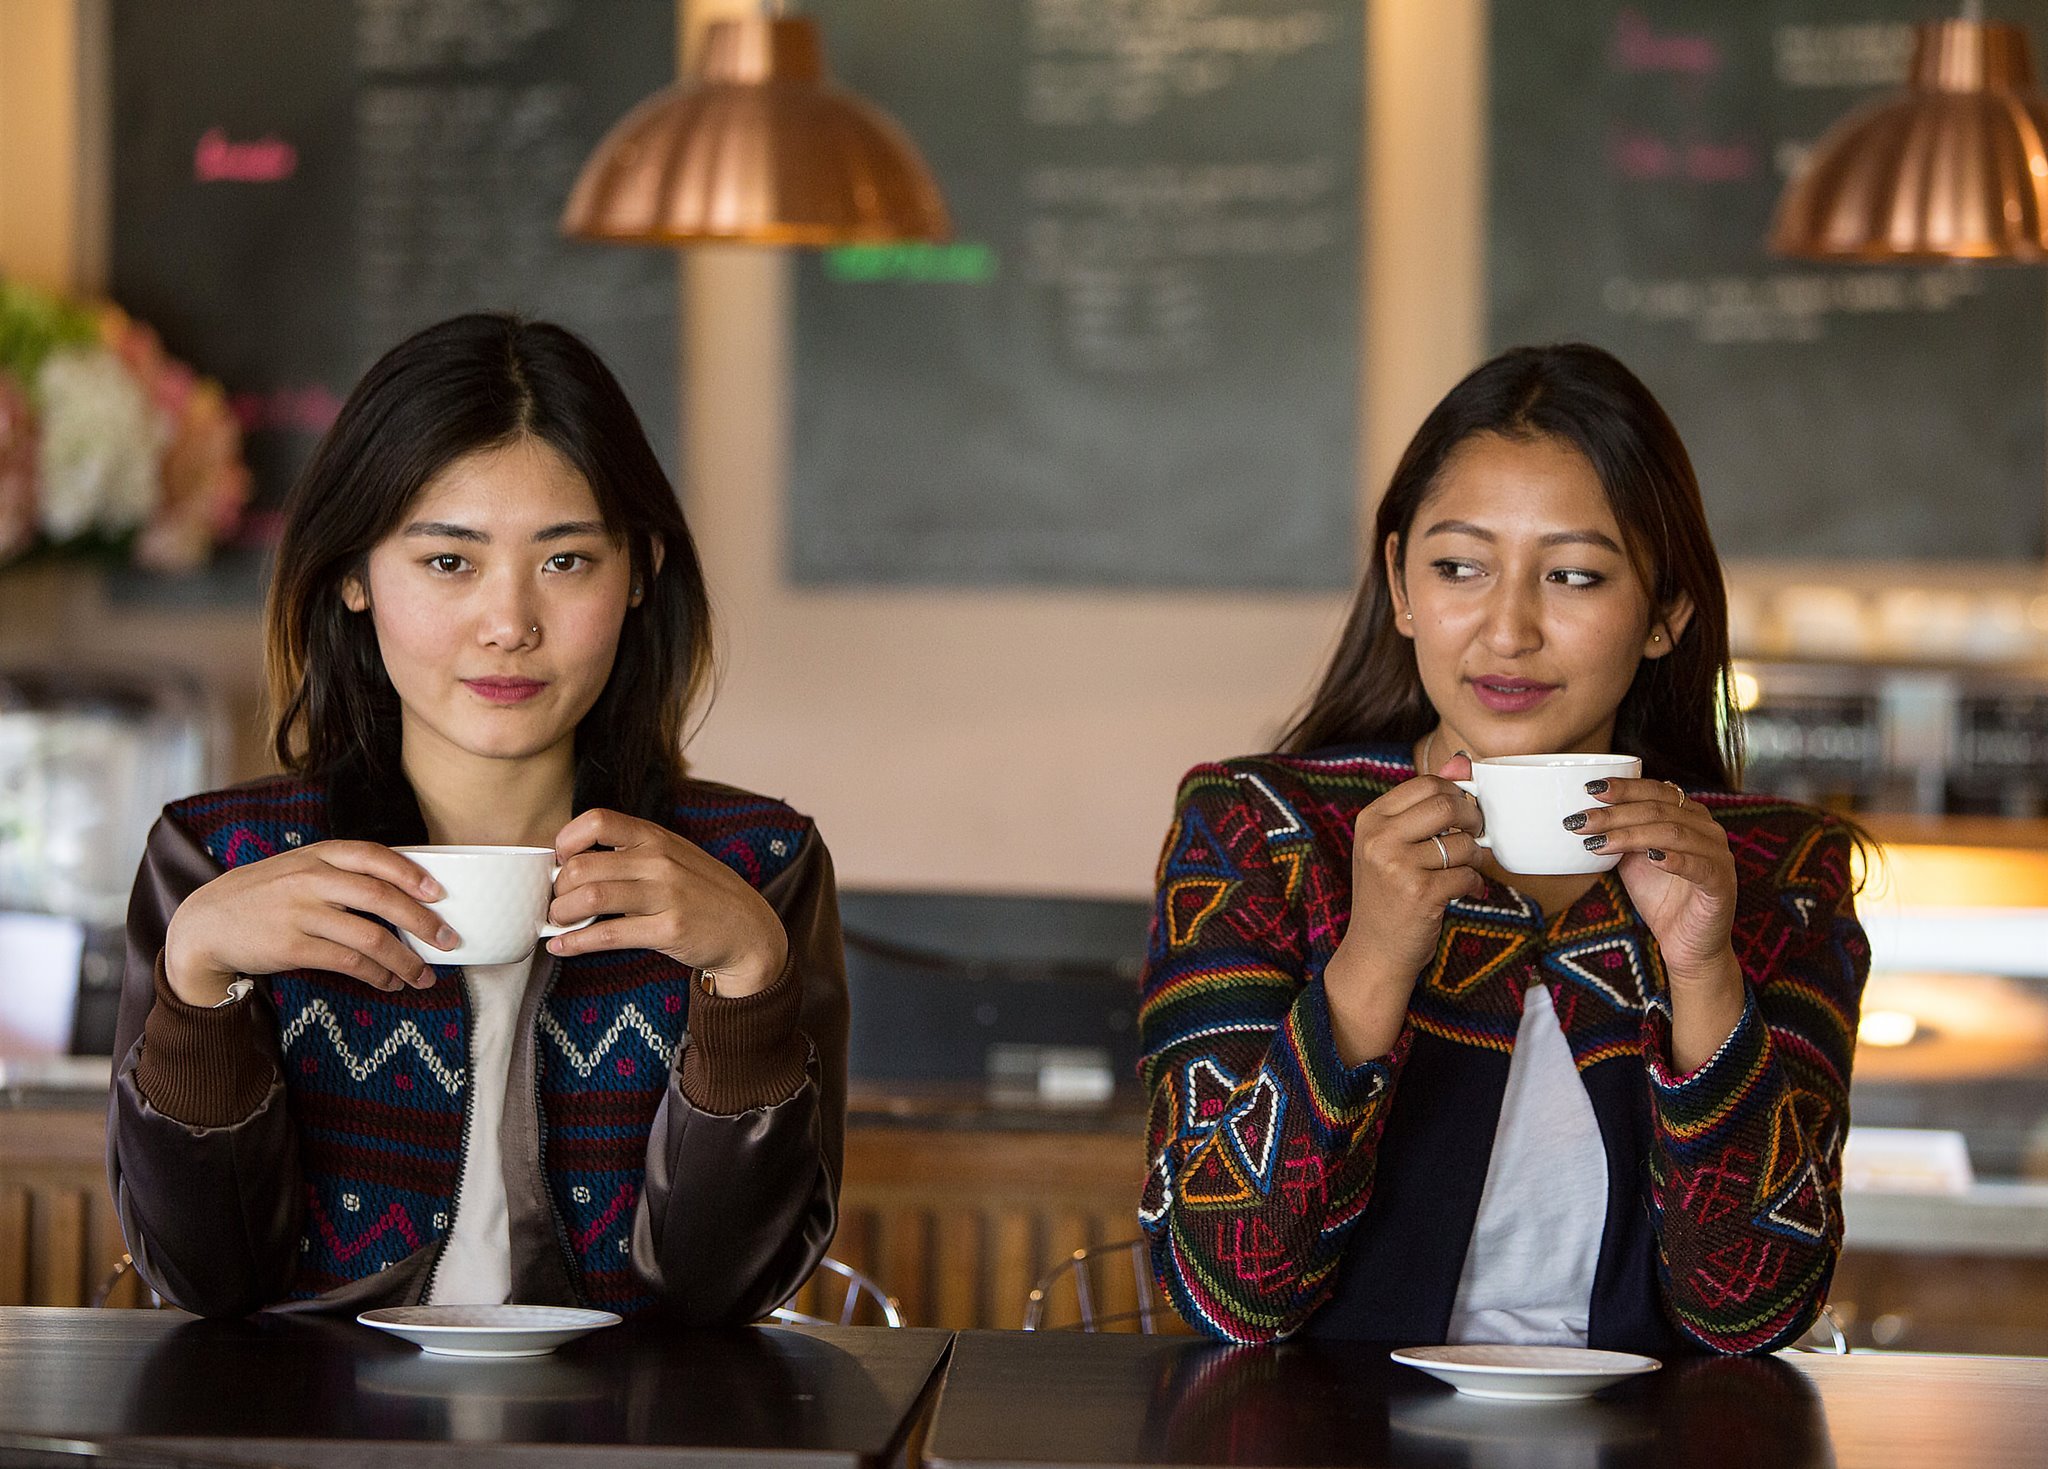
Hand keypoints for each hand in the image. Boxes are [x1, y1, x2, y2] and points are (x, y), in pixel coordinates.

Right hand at [164, 842, 454, 1005]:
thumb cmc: (263, 895)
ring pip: (369, 936)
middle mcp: (310, 880)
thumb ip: (340, 872)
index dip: (410, 872)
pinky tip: (390, 982)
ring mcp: (300, 914)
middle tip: (448, 940)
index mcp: (317, 855)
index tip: (439, 892)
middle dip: (421, 920)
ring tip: (424, 975)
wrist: (204, 924)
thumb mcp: (297, 868)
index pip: (373, 856)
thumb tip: (403, 893)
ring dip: (404, 960)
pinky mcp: (292, 948)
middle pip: (379, 896)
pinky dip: (376, 975)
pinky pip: (347, 962)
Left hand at [545, 809, 789, 995]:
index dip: (567, 840)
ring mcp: (666, 895)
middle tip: (555, 902)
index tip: (560, 861)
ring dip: (560, 914)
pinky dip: (575, 943)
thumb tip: (574, 863)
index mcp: (657, 837)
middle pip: (583, 865)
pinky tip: (562, 946)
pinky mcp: (669, 930)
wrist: (749, 930)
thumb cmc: (704, 894)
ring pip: (590, 897)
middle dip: (557, 888)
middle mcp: (660, 861)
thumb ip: (633, 854)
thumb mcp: (675, 857)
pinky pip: (608, 934)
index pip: (598, 821)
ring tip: (557, 923)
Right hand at [1322, 751, 1486, 1064]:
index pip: (1426, 783)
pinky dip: (1474, 884)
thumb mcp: (1394, 844)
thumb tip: (1462, 760)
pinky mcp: (1419, 893)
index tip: (1460, 815)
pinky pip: (1467, 874)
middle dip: (1471, 819)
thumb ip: (1425, 802)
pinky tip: (1465, 892)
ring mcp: (1397, 866)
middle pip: (1446, 804)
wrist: (1375, 951)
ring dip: (1475, 856)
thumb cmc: (1389, 894)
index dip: (1455, 795)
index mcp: (1370, 819)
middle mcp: (1379, 838)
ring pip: (1462, 841)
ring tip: (1465, 869)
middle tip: (1471, 837)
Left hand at [1573, 776, 1744, 1069]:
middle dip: (1615, 814)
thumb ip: (1620, 834)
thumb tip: (1585, 813)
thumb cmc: (1661, 898)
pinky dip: (1674, 858)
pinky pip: (1699, 866)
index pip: (1656, 792)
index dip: (1624, 788)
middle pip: (1660, 810)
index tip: (1589, 789)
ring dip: (1631, 835)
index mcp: (1689, 816)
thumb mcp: (1632, 861)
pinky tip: (1650, 857)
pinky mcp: (1721, 884)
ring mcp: (1719, 855)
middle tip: (1580, 821)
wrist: (1687, 946)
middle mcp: (1708, 829)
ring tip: (1597, 843)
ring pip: (1674, 833)